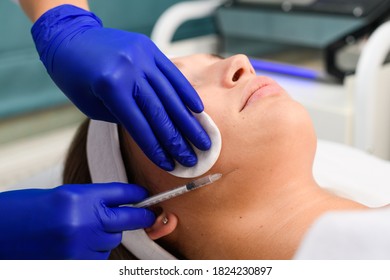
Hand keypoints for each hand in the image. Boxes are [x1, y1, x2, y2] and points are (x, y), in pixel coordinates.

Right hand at [0, 183, 154, 258]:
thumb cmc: (26, 211)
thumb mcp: (63, 196)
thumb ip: (93, 200)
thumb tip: (123, 205)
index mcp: (78, 198)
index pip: (121, 193)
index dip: (138, 195)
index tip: (146, 198)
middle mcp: (82, 223)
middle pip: (126, 220)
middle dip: (137, 217)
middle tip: (148, 215)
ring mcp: (79, 248)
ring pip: (111, 241)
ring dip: (104, 237)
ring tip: (80, 232)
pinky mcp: (74, 267)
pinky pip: (99, 259)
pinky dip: (94, 253)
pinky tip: (77, 246)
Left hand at [31, 5, 210, 170]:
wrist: (70, 37)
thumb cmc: (75, 76)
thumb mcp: (92, 105)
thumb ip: (123, 118)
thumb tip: (153, 134)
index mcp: (111, 87)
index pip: (140, 126)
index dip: (156, 148)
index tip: (170, 164)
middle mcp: (130, 70)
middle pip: (161, 112)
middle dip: (178, 140)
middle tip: (193, 159)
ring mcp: (143, 57)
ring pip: (171, 95)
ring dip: (189, 121)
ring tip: (202, 140)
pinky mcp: (150, 49)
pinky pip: (173, 74)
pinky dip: (186, 93)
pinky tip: (198, 110)